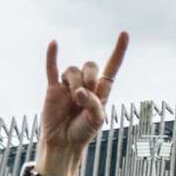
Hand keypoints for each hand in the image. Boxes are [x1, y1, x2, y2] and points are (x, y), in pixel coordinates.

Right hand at [36, 33, 127, 173]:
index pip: (112, 66)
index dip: (118, 51)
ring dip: (74, 84)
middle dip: (89, 79)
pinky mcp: (53, 89)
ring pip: (72, 70)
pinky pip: (51, 68)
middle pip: (90, 66)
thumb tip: (79, 92)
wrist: (64, 142)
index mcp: (102, 90)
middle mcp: (86, 84)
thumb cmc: (83, 131)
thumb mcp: (97, 120)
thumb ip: (93, 104)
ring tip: (72, 101)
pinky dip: (52, 56)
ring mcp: (68, 85)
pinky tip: (54, 43)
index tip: (124, 34)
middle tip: (84, 98)